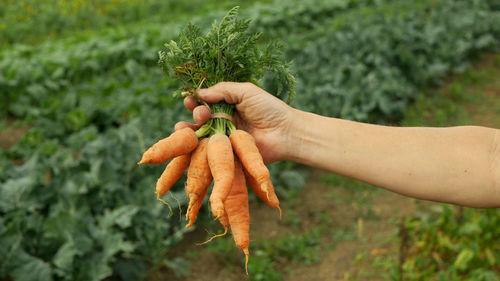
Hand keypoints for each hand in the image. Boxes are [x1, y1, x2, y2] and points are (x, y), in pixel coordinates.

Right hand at [175, 82, 294, 163]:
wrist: (285, 133)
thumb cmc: (269, 109)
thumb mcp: (246, 91)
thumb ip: (223, 90)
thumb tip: (199, 93)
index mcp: (228, 106)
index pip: (205, 102)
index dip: (195, 100)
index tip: (190, 99)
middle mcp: (224, 122)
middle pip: (200, 118)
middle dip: (195, 113)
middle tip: (201, 113)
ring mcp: (225, 139)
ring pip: (200, 136)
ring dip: (188, 131)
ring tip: (182, 128)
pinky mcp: (227, 155)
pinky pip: (208, 152)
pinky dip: (196, 149)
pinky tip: (189, 143)